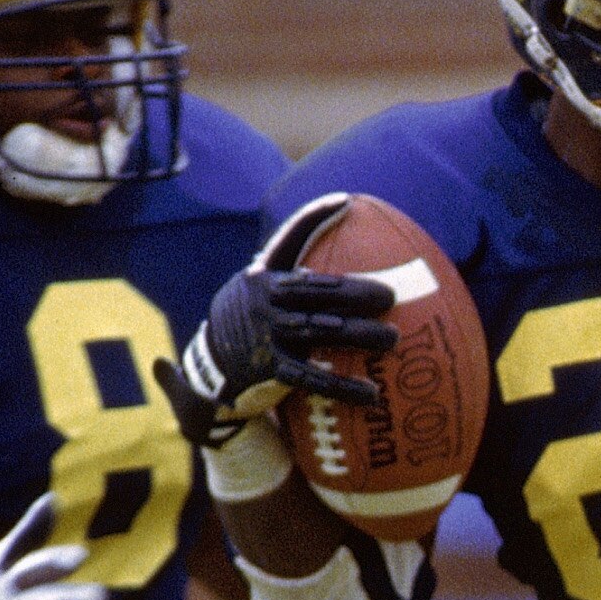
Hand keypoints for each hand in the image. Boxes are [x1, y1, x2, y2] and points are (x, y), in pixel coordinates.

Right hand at [176, 193, 396, 423]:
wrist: (209, 365)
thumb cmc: (252, 321)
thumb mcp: (260, 289)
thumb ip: (292, 271)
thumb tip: (344, 236)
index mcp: (265, 279)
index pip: (293, 247)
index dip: (317, 225)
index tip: (346, 205)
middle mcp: (265, 302)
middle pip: (315, 292)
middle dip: (355, 293)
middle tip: (390, 297)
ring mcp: (267, 335)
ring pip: (319, 331)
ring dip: (358, 334)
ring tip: (392, 338)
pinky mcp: (270, 369)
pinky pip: (313, 378)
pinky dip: (344, 386)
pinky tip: (372, 394)